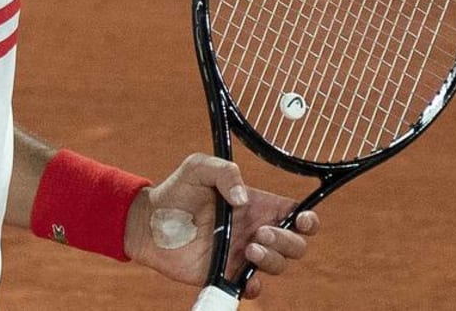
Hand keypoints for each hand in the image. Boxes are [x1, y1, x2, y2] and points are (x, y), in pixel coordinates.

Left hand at [125, 153, 318, 300]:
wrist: (147, 222)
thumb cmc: (176, 192)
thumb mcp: (199, 168)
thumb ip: (225, 172)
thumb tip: (243, 200)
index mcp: (255, 206)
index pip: (295, 215)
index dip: (308, 220)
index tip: (302, 220)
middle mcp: (254, 231)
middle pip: (295, 245)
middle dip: (288, 241)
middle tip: (260, 234)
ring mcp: (242, 255)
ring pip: (279, 266)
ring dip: (273, 260)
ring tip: (248, 248)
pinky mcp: (226, 274)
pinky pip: (252, 288)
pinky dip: (254, 286)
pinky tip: (243, 275)